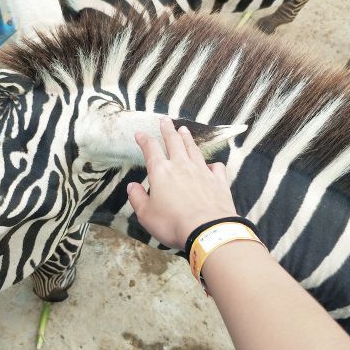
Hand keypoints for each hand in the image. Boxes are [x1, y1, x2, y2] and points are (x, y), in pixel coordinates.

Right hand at [127, 117, 237, 249]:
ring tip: (184, 130)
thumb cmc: (173, 223)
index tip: (140, 133)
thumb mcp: (146, 215)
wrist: (207, 230)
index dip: (144, 140)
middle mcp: (181, 166)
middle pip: (174, 142)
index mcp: (161, 172)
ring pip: (193, 149)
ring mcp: (202, 171)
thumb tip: (131, 187)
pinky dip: (213, 164)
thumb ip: (137, 199)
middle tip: (165, 120)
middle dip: (168, 130)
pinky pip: (216, 167)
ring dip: (187, 138)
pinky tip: (212, 165)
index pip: (151, 149)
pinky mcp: (218, 181)